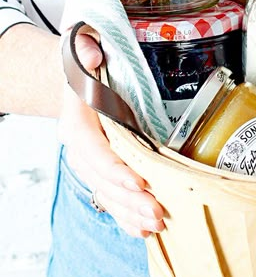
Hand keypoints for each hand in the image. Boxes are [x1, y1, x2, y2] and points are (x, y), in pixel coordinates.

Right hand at [58, 33, 164, 237]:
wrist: (77, 75)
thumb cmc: (86, 62)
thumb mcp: (83, 45)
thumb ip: (86, 49)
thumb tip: (94, 55)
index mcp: (76, 119)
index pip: (91, 149)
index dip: (113, 168)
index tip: (139, 181)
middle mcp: (80, 146)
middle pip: (103, 179)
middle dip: (130, 199)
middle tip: (158, 212)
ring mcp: (91, 161)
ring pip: (108, 193)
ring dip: (131, 212)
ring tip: (157, 224)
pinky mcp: (103, 169)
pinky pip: (111, 197)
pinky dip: (126, 215)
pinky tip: (143, 230)